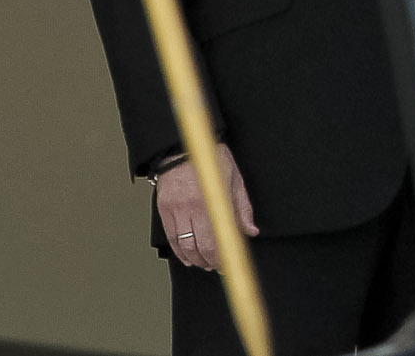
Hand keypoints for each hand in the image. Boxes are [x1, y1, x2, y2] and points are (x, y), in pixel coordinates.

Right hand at [154, 145, 255, 270]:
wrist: (183, 147)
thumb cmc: (213, 160)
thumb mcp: (235, 178)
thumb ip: (242, 207)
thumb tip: (251, 231)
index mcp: (212, 200)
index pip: (217, 239)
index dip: (222, 257)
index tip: (228, 264)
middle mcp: (192, 207)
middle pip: (200, 246)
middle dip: (210, 261)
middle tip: (217, 266)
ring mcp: (176, 209)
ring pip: (184, 245)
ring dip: (195, 259)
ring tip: (204, 263)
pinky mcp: (163, 209)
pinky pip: (171, 238)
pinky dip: (179, 252)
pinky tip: (188, 257)